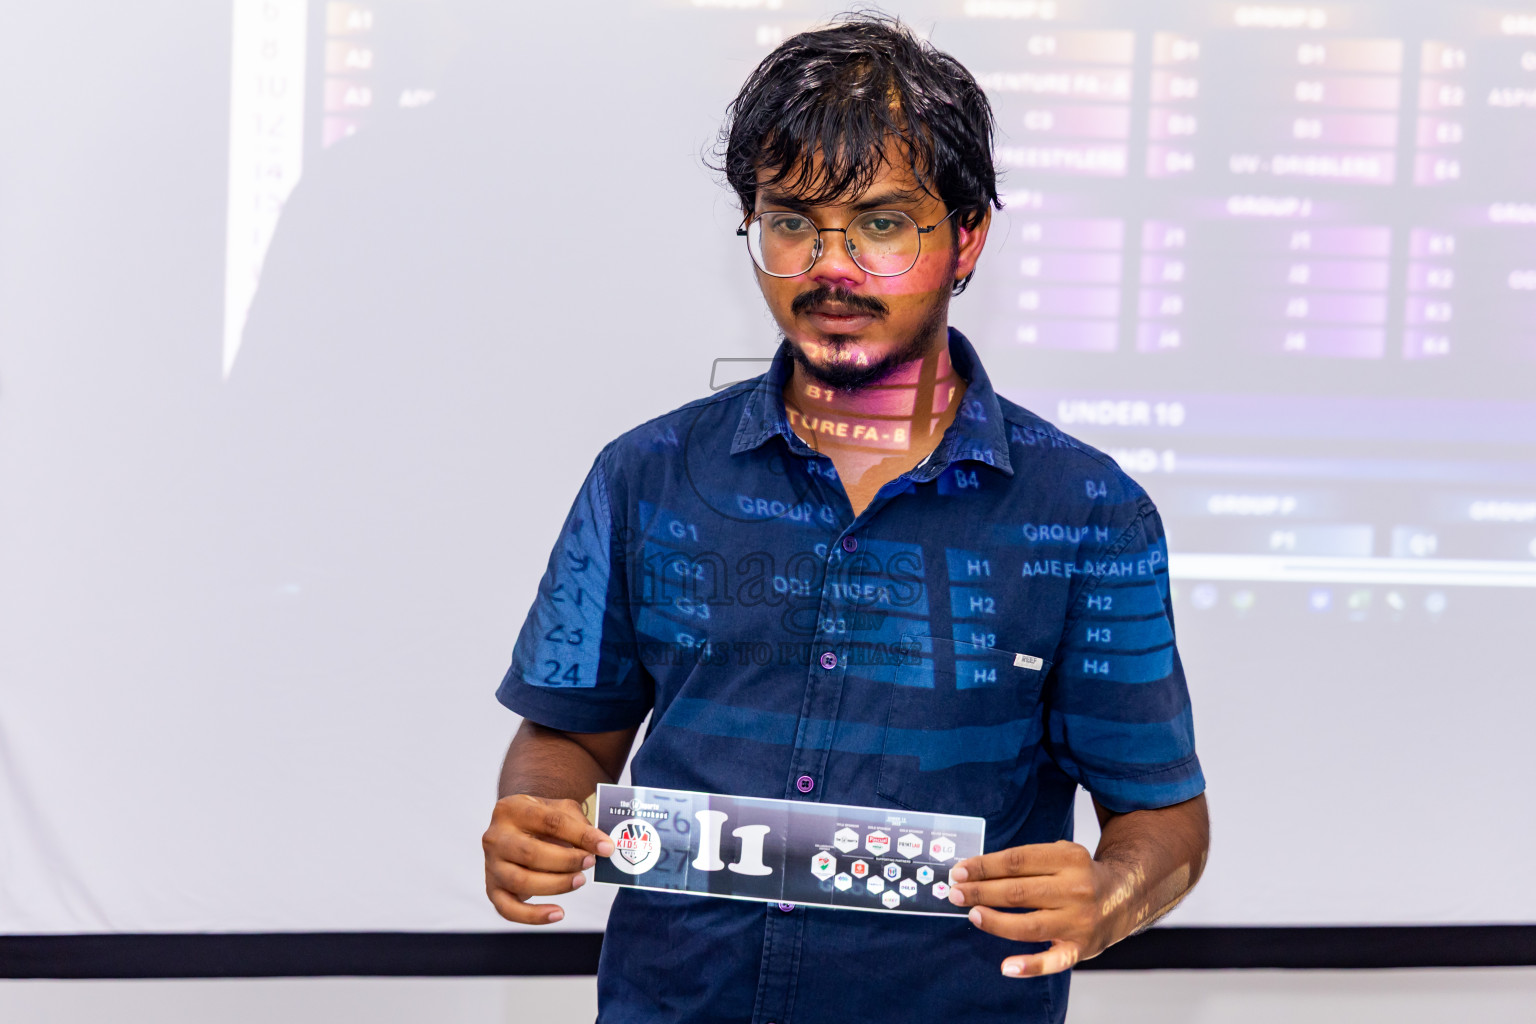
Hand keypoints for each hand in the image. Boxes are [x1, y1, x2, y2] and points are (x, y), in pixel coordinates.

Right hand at [482, 793, 613, 924]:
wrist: (517, 826)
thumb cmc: (544, 819)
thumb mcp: (561, 810)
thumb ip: (579, 825)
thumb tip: (602, 847)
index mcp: (512, 809)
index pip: (550, 822)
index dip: (581, 835)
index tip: (606, 847)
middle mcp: (495, 837)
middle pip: (531, 853)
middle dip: (566, 861)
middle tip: (591, 862)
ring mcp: (491, 865)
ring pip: (521, 882)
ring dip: (556, 885)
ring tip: (580, 880)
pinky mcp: (492, 889)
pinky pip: (508, 909)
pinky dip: (534, 916)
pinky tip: (558, 913)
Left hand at [947, 840, 1124, 976]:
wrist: (1123, 897)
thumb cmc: (1079, 875)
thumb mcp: (1061, 854)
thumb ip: (1027, 860)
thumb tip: (977, 871)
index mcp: (1069, 858)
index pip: (1016, 862)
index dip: (984, 866)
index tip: (959, 871)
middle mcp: (1076, 889)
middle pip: (1018, 892)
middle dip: (981, 892)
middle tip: (955, 893)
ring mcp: (1079, 921)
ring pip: (1029, 925)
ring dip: (995, 921)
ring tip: (973, 914)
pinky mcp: (1080, 948)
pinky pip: (1054, 961)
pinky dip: (1030, 966)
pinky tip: (1007, 967)